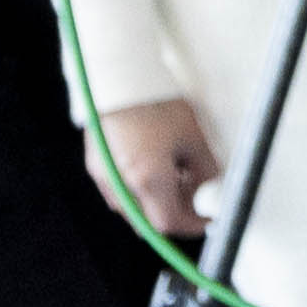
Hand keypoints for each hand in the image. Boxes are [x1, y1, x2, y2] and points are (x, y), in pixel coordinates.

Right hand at [101, 99, 220, 239]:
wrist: (119, 81)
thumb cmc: (157, 105)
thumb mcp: (193, 139)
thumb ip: (205, 172)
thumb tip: (212, 190)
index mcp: (147, 180)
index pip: (169, 223)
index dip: (192, 225)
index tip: (207, 220)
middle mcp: (121, 184)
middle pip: (149, 221)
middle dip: (174, 215)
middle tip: (195, 200)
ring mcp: (104, 177)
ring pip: (132, 209)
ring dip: (156, 204)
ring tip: (178, 180)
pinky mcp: (95, 167)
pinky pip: (118, 193)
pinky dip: (138, 193)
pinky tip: (155, 171)